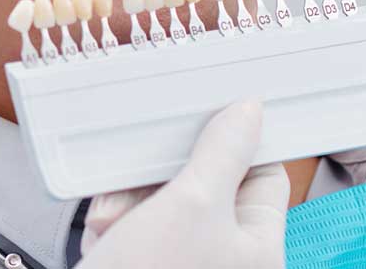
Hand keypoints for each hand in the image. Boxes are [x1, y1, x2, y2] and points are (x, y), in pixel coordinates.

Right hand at [75, 100, 288, 268]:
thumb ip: (221, 153)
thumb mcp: (190, 204)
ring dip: (128, 202)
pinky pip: (134, 225)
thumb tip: (249, 112)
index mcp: (259, 248)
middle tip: (136, 180)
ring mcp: (184, 262)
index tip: (206, 115)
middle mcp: (226, 258)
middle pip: (202, 184)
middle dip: (158, 177)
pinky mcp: (145, 264)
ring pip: (160, 202)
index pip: (261, 174)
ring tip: (112, 224)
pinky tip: (104, 238)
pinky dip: (116, 224)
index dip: (234, 143)